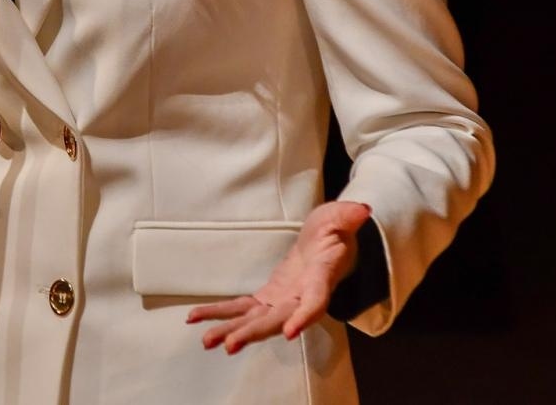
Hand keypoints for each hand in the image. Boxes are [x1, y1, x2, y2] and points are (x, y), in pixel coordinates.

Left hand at [186, 200, 373, 353]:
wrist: (327, 246)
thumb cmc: (334, 232)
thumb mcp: (341, 218)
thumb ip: (348, 217)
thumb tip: (361, 211)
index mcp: (321, 278)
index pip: (315, 302)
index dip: (303, 317)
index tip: (289, 332)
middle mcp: (300, 297)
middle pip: (276, 320)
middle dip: (252, 333)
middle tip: (229, 345)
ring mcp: (282, 301)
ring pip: (255, 320)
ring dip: (230, 330)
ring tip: (205, 341)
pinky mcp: (267, 299)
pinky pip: (241, 309)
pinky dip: (220, 314)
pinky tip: (195, 318)